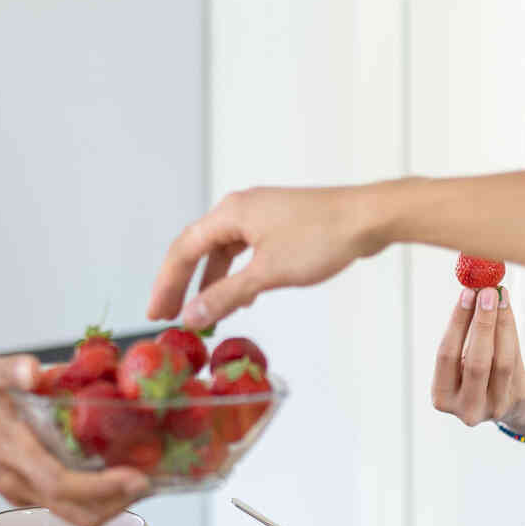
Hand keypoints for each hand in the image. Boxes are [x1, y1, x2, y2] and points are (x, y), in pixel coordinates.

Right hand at [0, 353, 150, 525]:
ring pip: (73, 516)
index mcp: (12, 452)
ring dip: (112, 504)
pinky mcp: (25, 491)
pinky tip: (115, 474)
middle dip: (119, 503)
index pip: (61, 484)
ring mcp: (21, 491)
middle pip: (76, 514)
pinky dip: (97, 499)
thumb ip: (7, 370)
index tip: (136, 477)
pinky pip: (67, 507)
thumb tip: (36, 371)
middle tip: (153, 478)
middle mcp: (19, 481)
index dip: (102, 488)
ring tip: (143, 477)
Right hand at [148, 183, 389, 326]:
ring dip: (212, 284)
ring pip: (224, 252)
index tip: (156, 313)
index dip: (167, 284)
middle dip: (184, 285)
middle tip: (168, 316)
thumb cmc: (321, 237)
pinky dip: (237, 276)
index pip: (183, 250)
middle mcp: (241, 209)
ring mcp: (262, 215)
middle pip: (199, 250)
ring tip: (205, 315)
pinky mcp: (280, 225)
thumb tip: (192, 315)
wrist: (368, 218)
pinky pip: (246, 252)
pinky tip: (244, 298)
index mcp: (230, 213)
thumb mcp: (267, 274)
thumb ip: (226, 296)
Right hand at [431, 285, 524, 428]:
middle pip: (477, 361)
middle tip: (487, 291)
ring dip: (502, 323)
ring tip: (500, 294)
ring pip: (501, 360)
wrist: (506, 401)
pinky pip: (517, 360)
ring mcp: (494, 408)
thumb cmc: (475, 371)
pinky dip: (512, 331)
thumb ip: (464, 332)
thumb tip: (474, 288)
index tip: (466, 294)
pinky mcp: (516, 399)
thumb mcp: (461, 360)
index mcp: (442, 397)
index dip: (457, 324)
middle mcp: (467, 409)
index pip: (447, 356)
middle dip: (482, 323)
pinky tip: (507, 310)